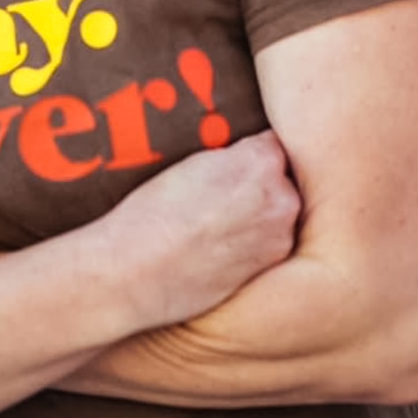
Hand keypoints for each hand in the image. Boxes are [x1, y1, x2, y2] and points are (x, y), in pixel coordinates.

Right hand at [98, 129, 301, 326]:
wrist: (136, 272)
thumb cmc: (151, 217)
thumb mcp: (192, 164)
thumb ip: (231, 158)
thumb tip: (244, 162)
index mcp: (261, 160)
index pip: (274, 144)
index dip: (252, 156)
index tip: (237, 165)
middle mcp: (281, 195)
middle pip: (281, 180)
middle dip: (259, 187)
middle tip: (221, 201)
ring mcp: (280, 233)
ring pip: (278, 213)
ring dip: (260, 217)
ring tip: (217, 228)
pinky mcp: (272, 265)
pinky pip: (270, 243)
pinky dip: (254, 244)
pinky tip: (221, 248)